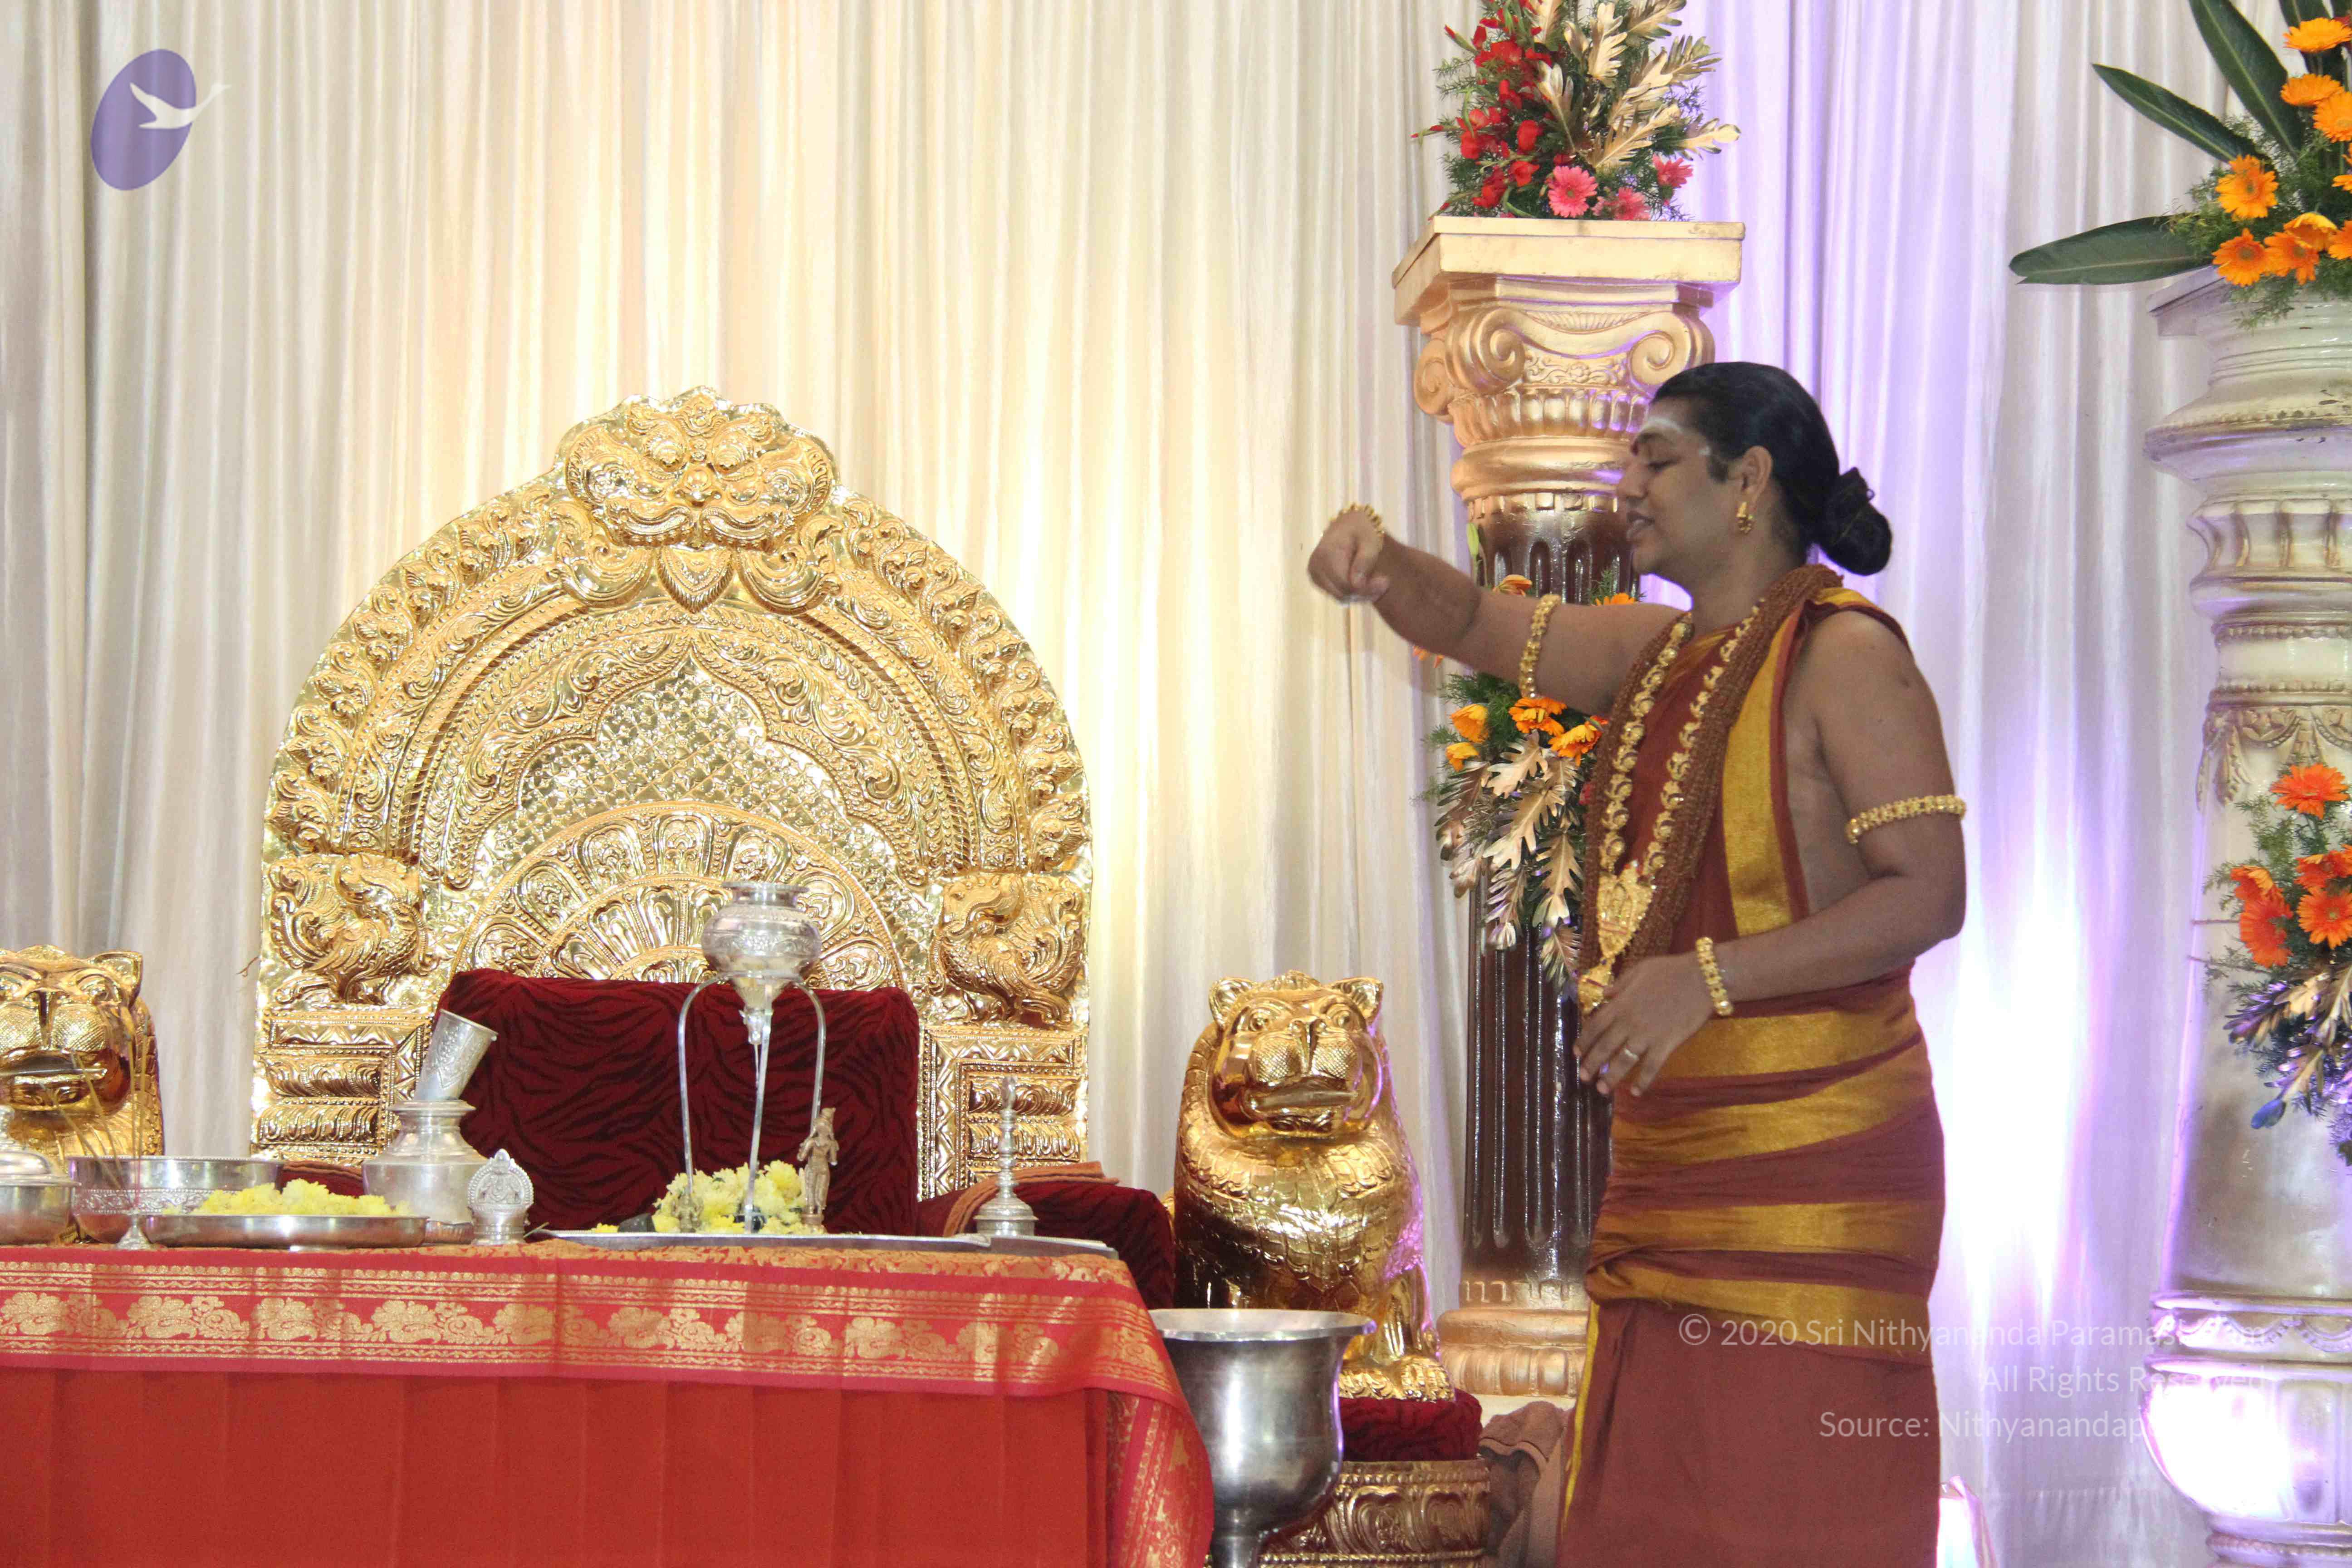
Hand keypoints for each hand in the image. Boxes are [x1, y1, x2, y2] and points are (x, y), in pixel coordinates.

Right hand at [1307, 506, 1389, 604]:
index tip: (1386, 582)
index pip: (1346, 584)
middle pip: (1342, 593)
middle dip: (1365, 593)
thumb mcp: (1370, 541)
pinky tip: (1364, 582)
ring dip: (1360, 594)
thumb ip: (1365, 560)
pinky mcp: (1317, 579)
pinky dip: (1352, 592)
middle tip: (1384, 584)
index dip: (1367, 588)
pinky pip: (1336, 594)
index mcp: (1326, 554)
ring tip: (1376, 582)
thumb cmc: (1361, 530)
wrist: (1346, 524)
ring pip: (1340, 597)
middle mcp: (1316, 566)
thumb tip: (1357, 584)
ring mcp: (1314, 574)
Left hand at [1575, 953, 1714, 1096]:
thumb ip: (1620, 984)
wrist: (1702, 978)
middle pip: (1604, 1047)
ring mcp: (1647, 1035)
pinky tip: (1635, 1093)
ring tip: (1601, 1090)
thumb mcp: (1640, 970)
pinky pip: (1651, 1067)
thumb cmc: (1671, 971)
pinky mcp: (1666, 1044)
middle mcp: (1629, 1022)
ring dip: (1611, 1078)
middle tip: (1583, 1078)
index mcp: (1621, 1004)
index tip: (1576, 1053)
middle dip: (1591, 1064)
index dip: (1584, 1041)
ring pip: (1623, 1061)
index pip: (1595, 1026)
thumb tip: (1604, 993)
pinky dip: (1643, 1081)